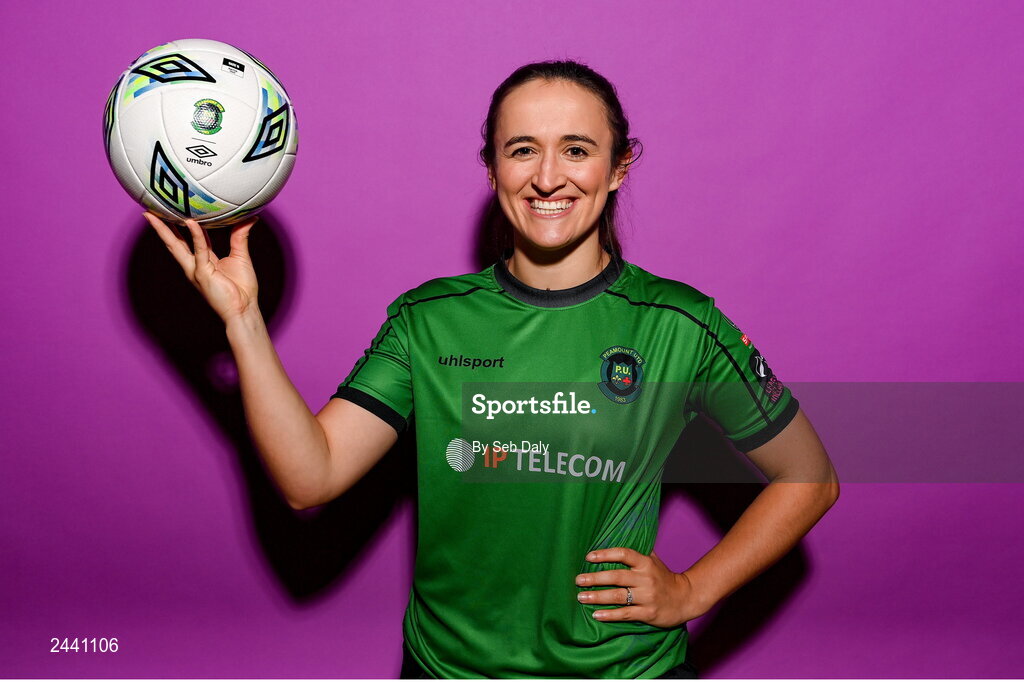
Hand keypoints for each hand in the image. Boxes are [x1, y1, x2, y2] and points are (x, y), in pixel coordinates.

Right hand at [144, 212, 259, 323]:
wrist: (243, 310)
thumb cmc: (242, 289)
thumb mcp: (241, 256)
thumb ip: (239, 236)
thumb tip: (248, 218)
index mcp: (203, 262)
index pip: (188, 240)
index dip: (181, 226)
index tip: (174, 211)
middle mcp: (194, 265)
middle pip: (174, 242)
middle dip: (161, 226)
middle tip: (150, 210)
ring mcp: (196, 270)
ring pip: (177, 245)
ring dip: (164, 229)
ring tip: (154, 214)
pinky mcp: (203, 273)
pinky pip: (199, 250)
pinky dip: (196, 235)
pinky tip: (191, 222)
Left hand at [575, 547, 705, 627]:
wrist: (686, 599)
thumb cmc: (665, 578)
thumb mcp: (654, 561)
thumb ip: (637, 552)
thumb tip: (616, 537)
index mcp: (646, 563)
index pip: (624, 554)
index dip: (606, 554)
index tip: (589, 557)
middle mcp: (646, 579)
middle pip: (617, 576)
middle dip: (595, 578)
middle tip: (578, 580)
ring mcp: (647, 597)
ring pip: (618, 596)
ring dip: (598, 597)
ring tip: (581, 597)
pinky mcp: (648, 613)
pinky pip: (625, 614)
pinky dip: (610, 615)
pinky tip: (596, 614)